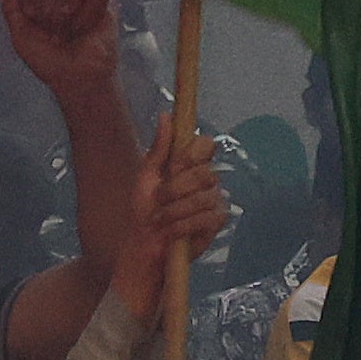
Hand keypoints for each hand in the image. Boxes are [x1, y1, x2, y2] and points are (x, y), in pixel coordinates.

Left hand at [0, 0, 123, 107]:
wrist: (77, 78)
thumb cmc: (52, 64)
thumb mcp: (22, 39)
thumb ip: (12, 11)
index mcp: (40, 2)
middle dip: (38, 3)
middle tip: (48, 27)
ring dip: (58, 14)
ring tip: (66, 32)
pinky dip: (77, 9)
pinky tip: (78, 24)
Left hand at [114, 127, 230, 296]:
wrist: (144, 244)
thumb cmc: (144, 210)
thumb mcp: (146, 177)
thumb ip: (159, 148)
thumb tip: (166, 115)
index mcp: (190, 164)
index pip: (205, 145)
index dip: (191, 155)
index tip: (174, 167)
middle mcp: (206, 179)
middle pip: (204, 172)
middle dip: (175, 189)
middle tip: (158, 202)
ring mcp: (214, 200)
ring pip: (204, 197)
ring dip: (176, 211)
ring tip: (160, 220)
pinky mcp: (216, 222)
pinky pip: (207, 217)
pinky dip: (184, 226)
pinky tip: (172, 233)